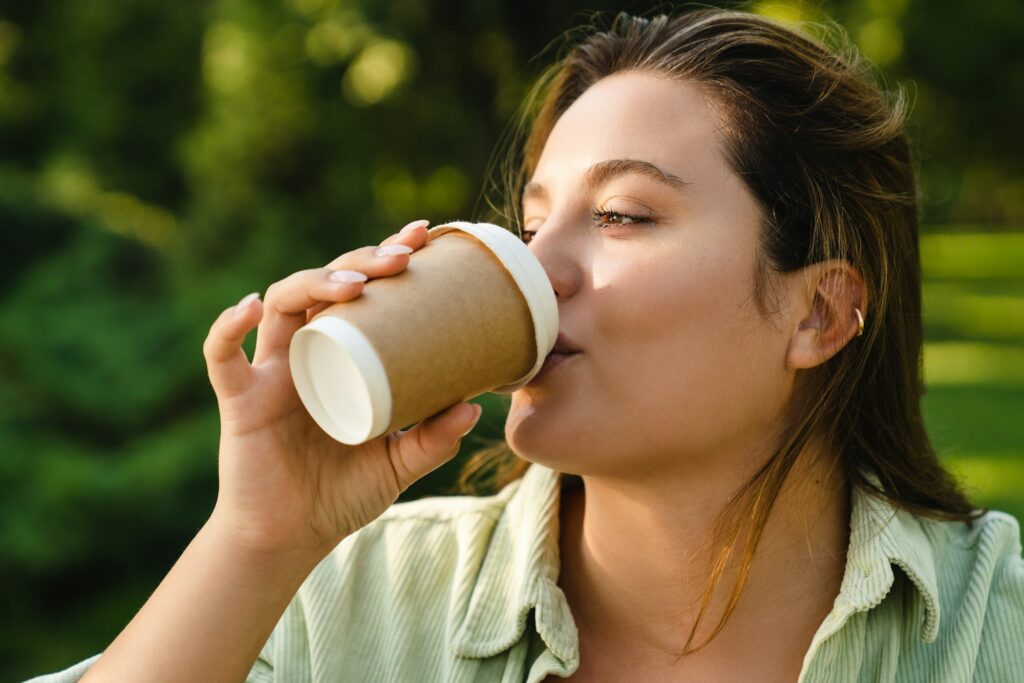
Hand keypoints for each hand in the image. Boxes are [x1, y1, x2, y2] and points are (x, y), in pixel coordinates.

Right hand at [202, 219, 482, 558]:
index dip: (387, 258)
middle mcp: (306, 350)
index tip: (424, 236)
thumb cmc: (342, 494)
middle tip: (402, 255)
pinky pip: (222, 357)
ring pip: (281, 304)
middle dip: (362, 261)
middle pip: (326, 285)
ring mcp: (271, 372)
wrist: (292, 538)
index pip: (364, 292)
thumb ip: (433, 440)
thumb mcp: (398, 466)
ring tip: (354, 286)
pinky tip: (249, 306)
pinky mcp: (241, 400)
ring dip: (314, 282)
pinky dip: (227, 328)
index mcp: (344, 355)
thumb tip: (475, 408)